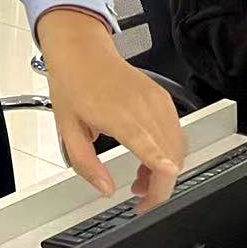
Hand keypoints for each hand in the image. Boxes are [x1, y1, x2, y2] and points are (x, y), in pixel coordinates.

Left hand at [37, 9, 184, 211]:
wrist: (82, 51)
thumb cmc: (73, 83)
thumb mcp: (67, 128)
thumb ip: (85, 163)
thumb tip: (105, 189)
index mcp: (120, 116)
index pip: (151, 147)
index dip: (160, 170)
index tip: (162, 183)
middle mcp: (144, 108)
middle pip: (171, 157)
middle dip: (160, 185)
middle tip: (140, 196)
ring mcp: (157, 102)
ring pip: (178, 148)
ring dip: (166, 170)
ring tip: (142, 178)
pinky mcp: (163, 98)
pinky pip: (177, 133)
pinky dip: (169, 152)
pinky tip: (150, 156)